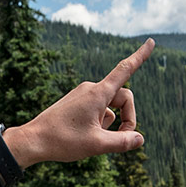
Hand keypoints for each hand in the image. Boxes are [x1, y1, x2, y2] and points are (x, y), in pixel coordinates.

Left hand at [10, 40, 151, 165]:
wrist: (33, 140)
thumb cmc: (63, 141)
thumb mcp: (97, 145)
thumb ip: (122, 142)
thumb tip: (140, 139)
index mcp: (98, 93)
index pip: (125, 70)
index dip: (140, 56)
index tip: (152, 41)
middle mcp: (91, 89)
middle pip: (124, 98)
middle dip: (128, 118)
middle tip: (123, 139)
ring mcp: (83, 95)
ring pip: (111, 107)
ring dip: (112, 124)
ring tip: (95, 140)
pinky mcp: (76, 103)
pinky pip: (98, 110)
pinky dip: (100, 123)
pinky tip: (86, 135)